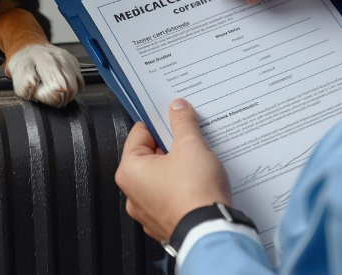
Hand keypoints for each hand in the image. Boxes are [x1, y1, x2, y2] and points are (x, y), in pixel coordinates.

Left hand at [115, 99, 231, 241]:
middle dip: (172, 144)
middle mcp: (133, 193)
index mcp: (130, 170)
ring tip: (198, 161)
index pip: (140, 132)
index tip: (174, 117)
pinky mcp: (164, 222)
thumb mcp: (191, 146)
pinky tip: (198, 182)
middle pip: (150, 154)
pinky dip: (182, 187)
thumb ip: (182, 122)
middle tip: (190, 139)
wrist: (211, 233)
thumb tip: (177, 108)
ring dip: (178, 166)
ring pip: (161, 176)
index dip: (160, 122)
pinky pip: (170, 195)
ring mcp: (147, 211)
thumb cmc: (195, 194)